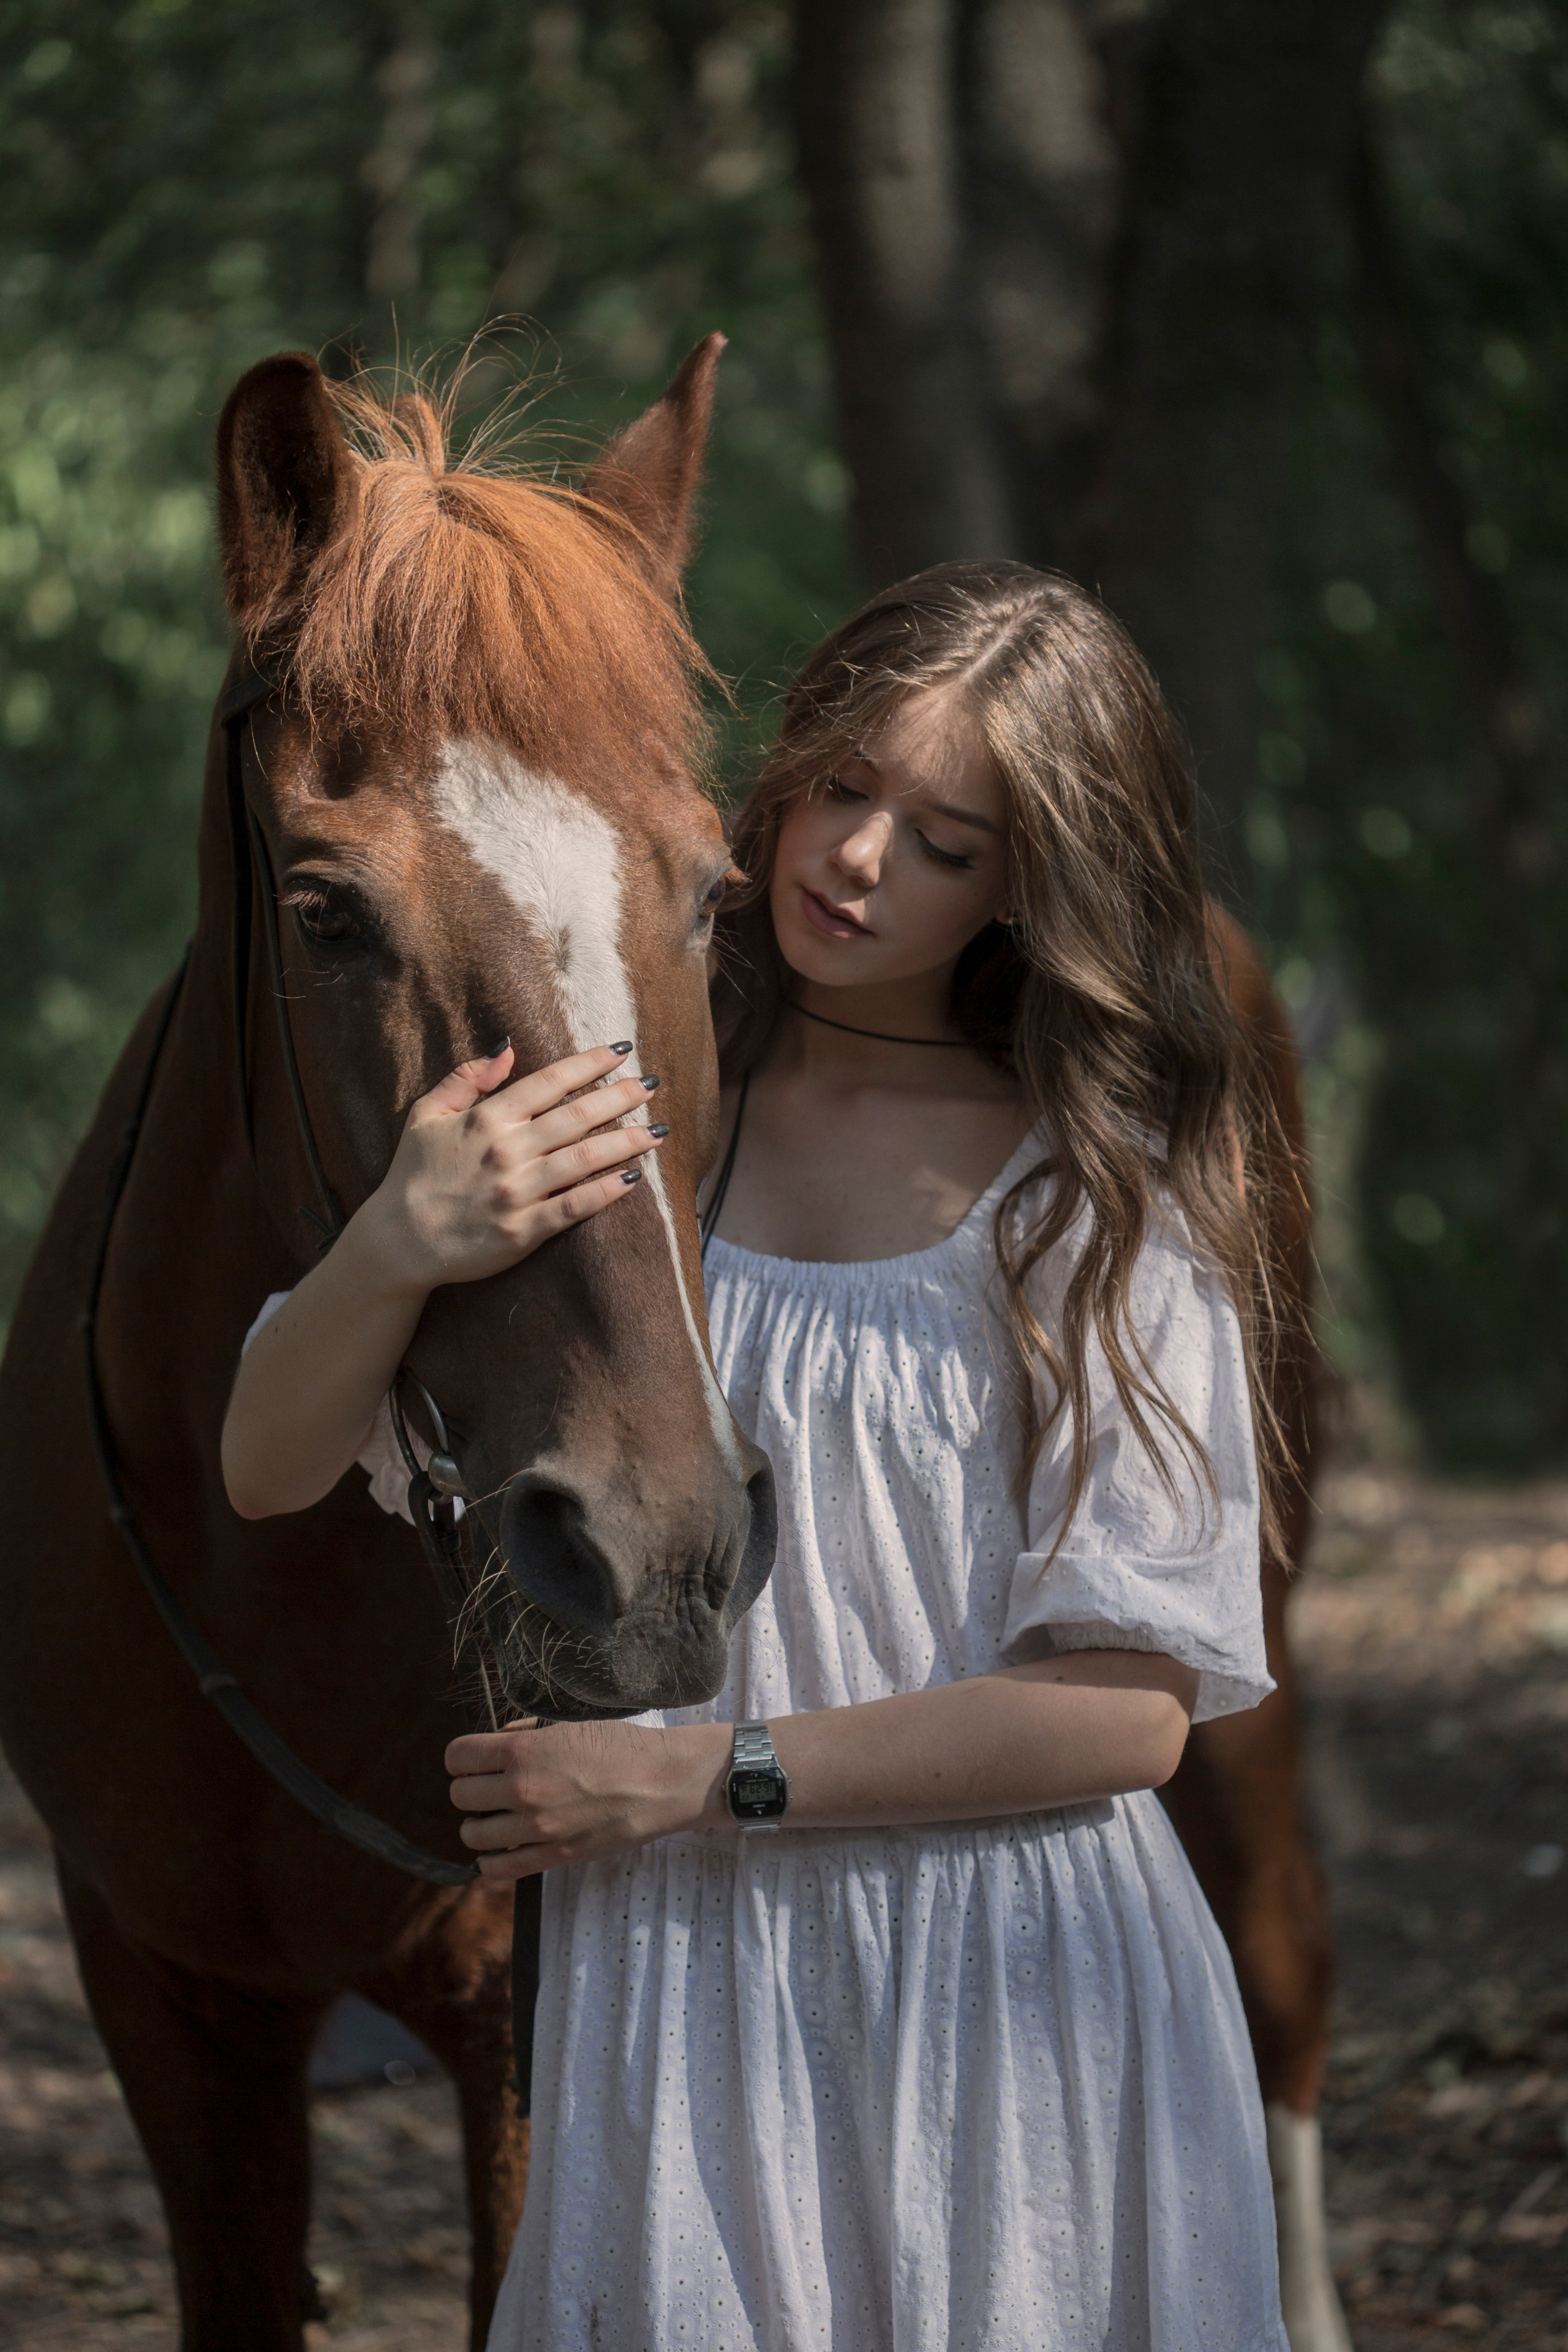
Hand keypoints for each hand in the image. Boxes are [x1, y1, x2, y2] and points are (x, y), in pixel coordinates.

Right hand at [358, 1041, 666, 1293]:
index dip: (588, 1063)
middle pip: (577, 1116)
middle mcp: (507, 1151)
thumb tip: (507, 1048)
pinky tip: (635, 1177)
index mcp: (487, 1119)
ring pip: (585, 1159)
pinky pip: (575, 1207)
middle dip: (620, 1097)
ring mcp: (517, 1191)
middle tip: (652, 1086)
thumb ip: (467, 1078)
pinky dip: (607, 1191)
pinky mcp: (524, 1230)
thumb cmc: (412, 1175)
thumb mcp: (426, 1114)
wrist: (397, 1241)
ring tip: (657, 1130)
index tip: (620, 1050)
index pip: (549, 1082)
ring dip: (627, 1141)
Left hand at [446, 1718, 730, 1879]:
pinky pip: (498, 1868)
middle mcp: (522, 1789)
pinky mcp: (553, 1856)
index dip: (463, 1757)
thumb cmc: (619, 1745)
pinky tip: (501, 1848)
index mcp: (523, 1750)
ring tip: (498, 1817)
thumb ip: (525, 1733)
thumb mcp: (568, 1725)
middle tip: (491, 1787)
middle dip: (471, 1789)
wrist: (661, 1780)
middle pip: (460, 1795)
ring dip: (479, 1824)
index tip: (474, 1760)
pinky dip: (490, 1859)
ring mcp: (536, 1827)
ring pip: (472, 1833)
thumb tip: (496, 1742)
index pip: (457, 1756)